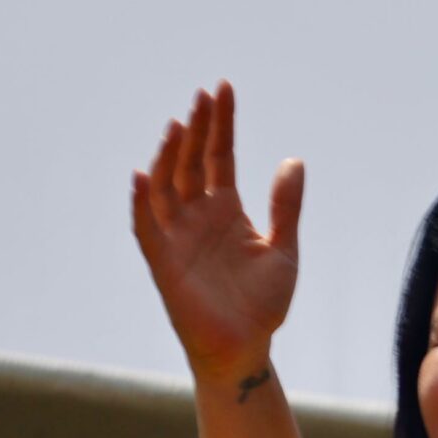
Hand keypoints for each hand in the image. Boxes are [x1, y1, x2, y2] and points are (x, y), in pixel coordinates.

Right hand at [131, 82, 303, 382]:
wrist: (246, 347)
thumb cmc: (263, 303)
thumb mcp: (283, 248)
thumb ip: (286, 206)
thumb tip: (294, 160)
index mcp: (226, 210)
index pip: (219, 156)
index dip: (221, 124)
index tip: (222, 89)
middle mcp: (197, 217)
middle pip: (191, 163)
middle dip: (197, 129)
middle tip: (203, 96)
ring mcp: (177, 237)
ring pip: (166, 187)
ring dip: (169, 156)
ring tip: (180, 125)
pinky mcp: (163, 262)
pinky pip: (147, 227)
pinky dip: (142, 202)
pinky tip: (144, 175)